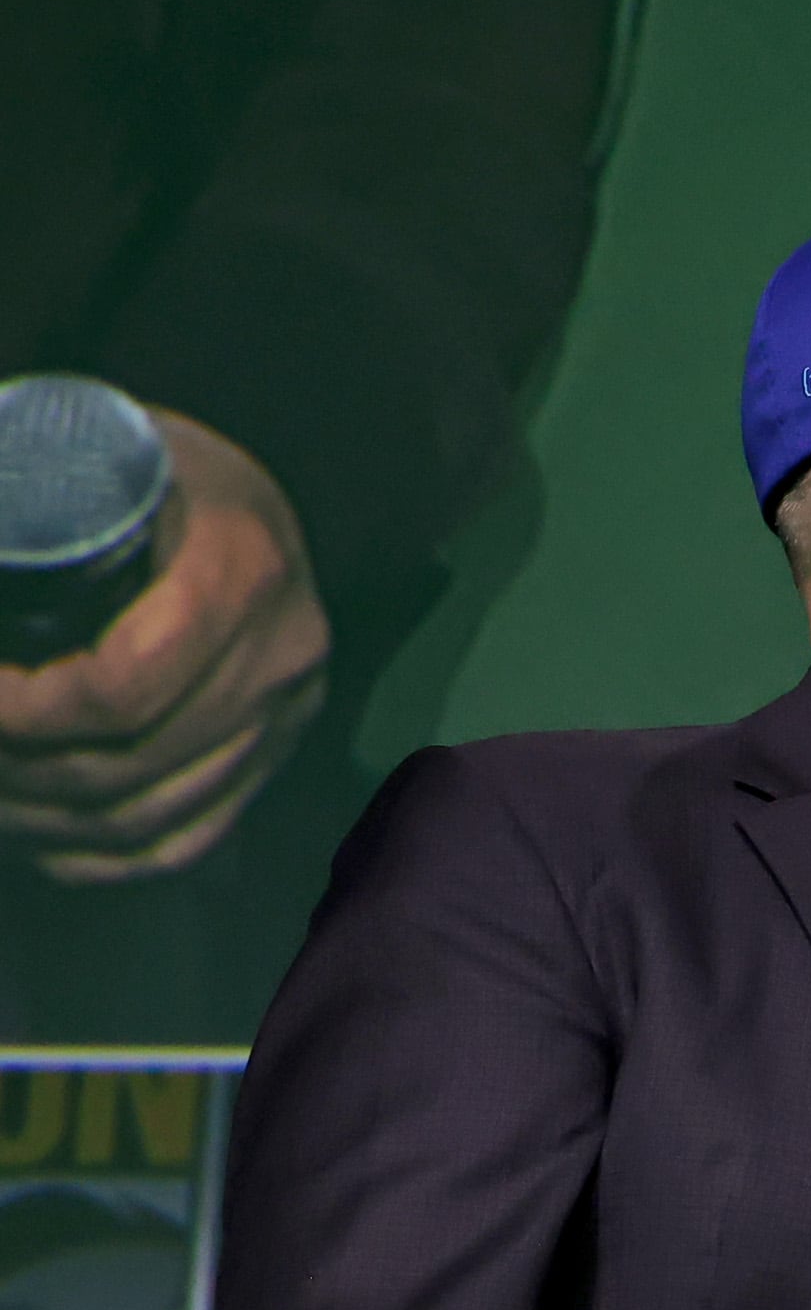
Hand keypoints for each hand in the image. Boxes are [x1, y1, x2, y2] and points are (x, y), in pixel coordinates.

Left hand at [0, 411, 334, 885]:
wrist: (259, 490)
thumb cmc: (156, 463)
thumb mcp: (95, 453)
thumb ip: (22, 497)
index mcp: (240, 579)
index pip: (119, 693)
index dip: (18, 714)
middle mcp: (278, 665)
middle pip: (126, 768)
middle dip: (13, 770)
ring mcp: (285, 722)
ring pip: (146, 818)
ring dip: (38, 819)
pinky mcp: (275, 758)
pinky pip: (183, 842)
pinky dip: (96, 856)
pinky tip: (33, 833)